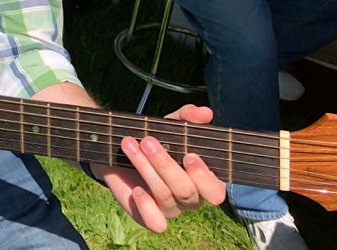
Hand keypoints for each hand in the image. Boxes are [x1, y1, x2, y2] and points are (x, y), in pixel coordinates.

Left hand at [92, 105, 225, 232]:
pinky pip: (155, 223)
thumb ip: (188, 117)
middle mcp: (190, 198)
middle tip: (148, 141)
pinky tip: (137, 190)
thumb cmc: (156, 139)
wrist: (120, 150)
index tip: (189, 155)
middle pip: (186, 191)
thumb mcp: (171, 124)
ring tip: (130, 144)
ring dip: (145, 168)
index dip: (204, 177)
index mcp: (203, 180)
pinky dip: (146, 207)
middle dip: (165, 165)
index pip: (215, 192)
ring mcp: (170, 209)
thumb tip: (205, 113)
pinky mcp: (148, 215)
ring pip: (164, 195)